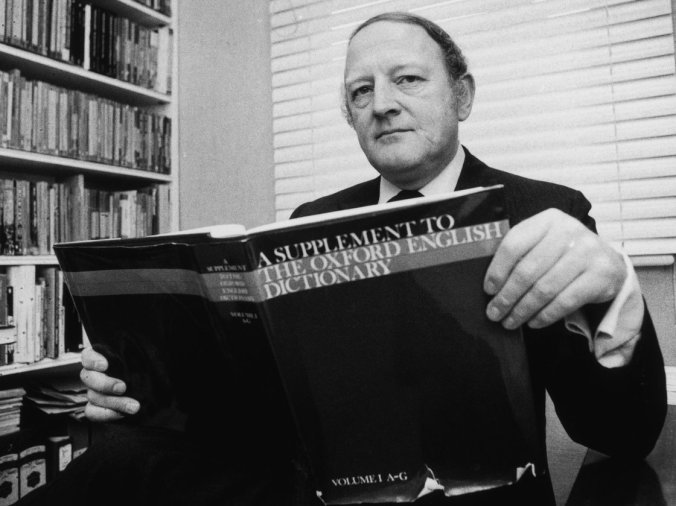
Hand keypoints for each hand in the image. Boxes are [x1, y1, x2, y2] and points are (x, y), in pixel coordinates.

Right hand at [80, 347, 139, 420]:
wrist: (147, 391)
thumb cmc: (141, 370)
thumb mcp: (139, 359)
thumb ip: (134, 356)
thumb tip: (141, 354)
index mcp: (100, 359)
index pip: (88, 355)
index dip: (93, 360)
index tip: (105, 365)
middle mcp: (93, 375)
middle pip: (88, 378)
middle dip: (105, 384)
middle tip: (123, 387)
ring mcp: (93, 392)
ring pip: (93, 396)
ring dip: (114, 402)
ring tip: (133, 406)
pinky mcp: (95, 407)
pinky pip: (92, 412)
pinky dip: (106, 414)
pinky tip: (121, 414)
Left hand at [483, 209, 625, 329]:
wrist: (607, 261)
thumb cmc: (562, 254)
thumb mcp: (542, 243)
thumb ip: (519, 255)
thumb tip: (490, 286)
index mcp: (548, 219)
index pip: (514, 245)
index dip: (497, 270)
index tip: (488, 290)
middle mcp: (569, 231)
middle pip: (527, 270)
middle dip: (507, 296)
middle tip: (494, 313)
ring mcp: (588, 252)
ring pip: (545, 289)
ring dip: (523, 310)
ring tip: (510, 322)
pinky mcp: (601, 275)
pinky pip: (565, 301)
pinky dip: (545, 315)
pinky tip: (533, 322)